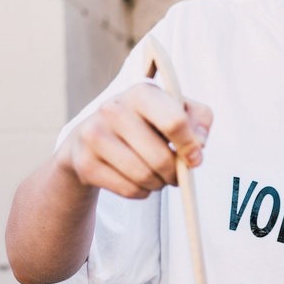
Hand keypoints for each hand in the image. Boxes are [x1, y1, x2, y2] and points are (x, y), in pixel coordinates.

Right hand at [58, 82, 213, 199]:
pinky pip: (128, 190)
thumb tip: (199, 146)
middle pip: (160, 157)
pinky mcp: (85, 163)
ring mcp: (95, 136)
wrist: (89, 139)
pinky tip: (137, 180)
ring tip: (157, 176)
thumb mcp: (174, 111)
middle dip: (174, 173)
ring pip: (144, 176)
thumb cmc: (143, 123)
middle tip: (175, 174)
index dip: (190, 146)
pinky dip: (141, 191)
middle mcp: (113, 109)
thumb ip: (198, 120)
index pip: (174, 122)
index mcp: (141, 92)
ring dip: (158, 183)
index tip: (194, 157)